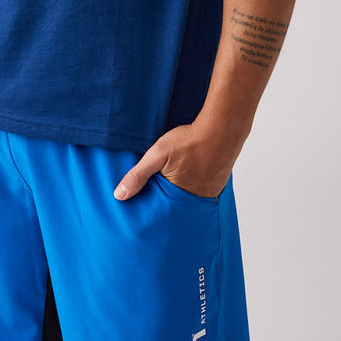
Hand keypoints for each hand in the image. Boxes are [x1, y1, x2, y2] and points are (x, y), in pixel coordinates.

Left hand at [113, 123, 233, 201]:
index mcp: (177, 196)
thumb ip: (138, 175)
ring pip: (189, 200)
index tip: (144, 203)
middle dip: (167, 202)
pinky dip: (195, 188)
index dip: (152, 205)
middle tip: (161, 190)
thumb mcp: (157, 154)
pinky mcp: (218, 187)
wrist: (221, 129)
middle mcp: (195, 201)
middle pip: (176, 207)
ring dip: (182, 194)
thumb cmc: (189, 140)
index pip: (160, 210)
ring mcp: (208, 195)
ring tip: (177, 181)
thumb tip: (119, 196)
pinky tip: (192, 175)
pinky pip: (202, 193)